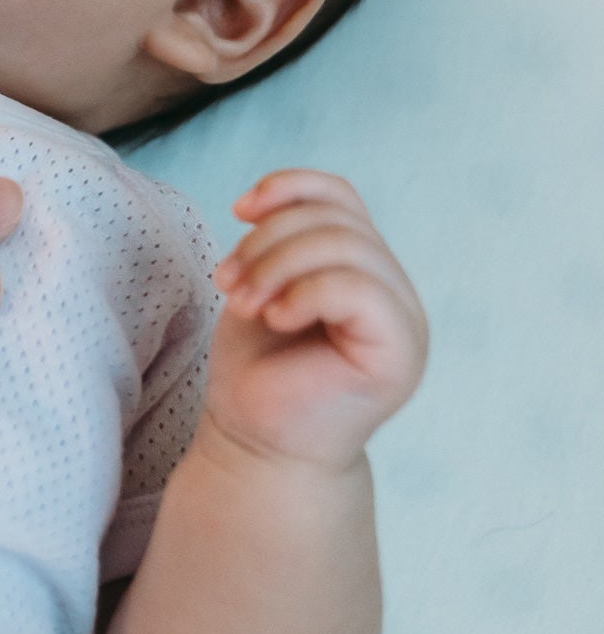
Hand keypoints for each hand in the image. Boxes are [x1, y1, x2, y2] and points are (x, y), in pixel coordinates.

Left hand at [205, 170, 427, 471]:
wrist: (259, 445)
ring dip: (276, 265)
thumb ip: (282, 242)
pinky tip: (275, 318)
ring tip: (243, 303)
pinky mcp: (400, 352)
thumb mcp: (262, 288)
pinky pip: (358, 288)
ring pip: (345, 246)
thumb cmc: (259, 370)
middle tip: (228, 284)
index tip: (239, 210)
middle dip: (267, 241)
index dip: (289, 187)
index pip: (341, 197)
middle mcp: (394, 290)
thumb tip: (269, 198)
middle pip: (335, 220)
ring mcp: (405, 321)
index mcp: (364, 269)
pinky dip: (305, 292)